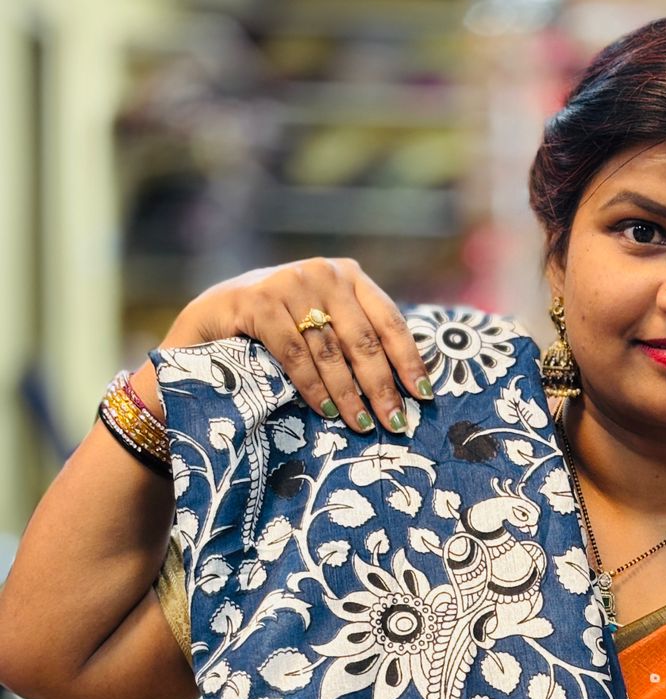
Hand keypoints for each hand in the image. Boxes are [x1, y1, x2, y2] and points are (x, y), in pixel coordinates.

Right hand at [159, 257, 433, 433]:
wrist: (210, 319)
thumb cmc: (278, 330)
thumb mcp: (322, 325)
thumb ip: (355, 340)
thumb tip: (406, 388)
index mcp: (348, 276)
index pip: (389, 320)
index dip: (408, 360)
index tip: (423, 395)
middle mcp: (323, 273)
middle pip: (363, 339)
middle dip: (382, 386)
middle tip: (396, 422)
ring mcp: (289, 283)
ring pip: (330, 350)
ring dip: (350, 393)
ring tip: (362, 425)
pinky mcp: (258, 302)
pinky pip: (296, 353)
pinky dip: (313, 386)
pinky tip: (327, 410)